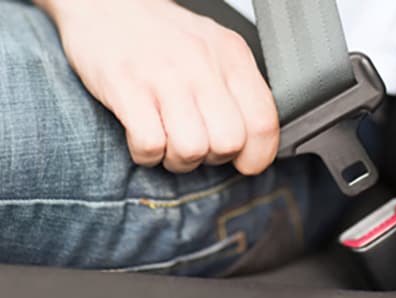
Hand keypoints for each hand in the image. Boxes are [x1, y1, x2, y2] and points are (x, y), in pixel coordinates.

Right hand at [35, 0, 278, 174]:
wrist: (105, 5)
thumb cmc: (161, 34)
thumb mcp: (213, 49)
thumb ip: (236, 90)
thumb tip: (253, 140)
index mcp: (231, 55)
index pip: (264, 122)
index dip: (257, 155)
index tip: (244, 162)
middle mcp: (202, 64)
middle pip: (228, 143)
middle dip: (213, 158)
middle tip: (198, 146)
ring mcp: (164, 75)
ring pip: (191, 149)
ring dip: (178, 160)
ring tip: (168, 142)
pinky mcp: (126, 87)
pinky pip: (150, 145)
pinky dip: (147, 154)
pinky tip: (144, 136)